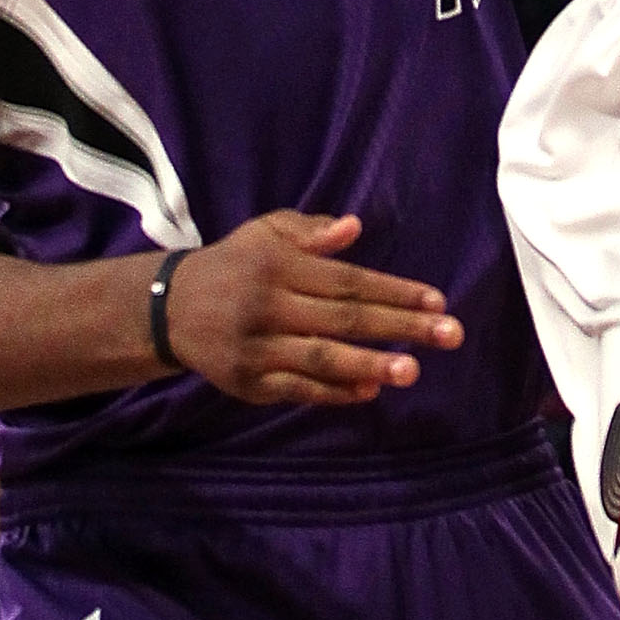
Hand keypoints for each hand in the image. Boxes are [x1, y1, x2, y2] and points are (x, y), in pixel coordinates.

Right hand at [164, 211, 463, 405]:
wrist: (170, 308)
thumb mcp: (266, 232)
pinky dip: (334, 392)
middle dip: (400, 327)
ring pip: (322, 358)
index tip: (438, 301)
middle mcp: (270, 306)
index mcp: (279, 266)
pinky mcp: (248, 384)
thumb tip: (355, 227)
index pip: (348, 281)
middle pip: (344, 319)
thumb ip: (310, 232)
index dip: (394, 291)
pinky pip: (297, 389)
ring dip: (371, 365)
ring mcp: (258, 349)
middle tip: (450, 335)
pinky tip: (369, 391)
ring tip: (413, 371)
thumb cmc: (235, 263)